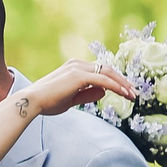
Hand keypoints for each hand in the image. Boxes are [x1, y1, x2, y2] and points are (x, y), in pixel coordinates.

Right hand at [23, 58, 139, 116]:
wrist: (32, 102)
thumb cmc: (48, 102)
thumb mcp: (72, 99)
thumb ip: (88, 94)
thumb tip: (104, 91)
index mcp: (75, 67)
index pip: (100, 71)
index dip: (115, 80)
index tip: (125, 90)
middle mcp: (78, 64)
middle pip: (107, 69)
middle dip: (123, 81)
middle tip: (134, 92)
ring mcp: (79, 68)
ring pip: (108, 73)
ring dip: (123, 84)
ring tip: (133, 95)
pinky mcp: (79, 76)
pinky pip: (103, 80)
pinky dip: (116, 86)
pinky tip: (124, 93)